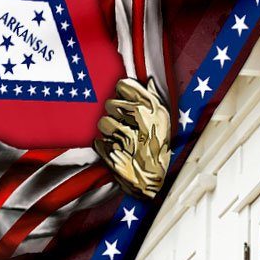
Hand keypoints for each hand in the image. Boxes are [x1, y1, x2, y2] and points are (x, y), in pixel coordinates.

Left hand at [94, 78, 170, 198]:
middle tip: (123, 125)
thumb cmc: (158, 147)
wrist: (152, 180)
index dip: (120, 94)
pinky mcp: (112, 152)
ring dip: (108, 131)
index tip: (124, 103)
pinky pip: (97, 142)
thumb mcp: (163, 120)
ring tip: (120, 139)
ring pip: (102, 122)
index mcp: (152, 107)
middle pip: (109, 103)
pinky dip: (103, 147)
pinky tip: (116, 151)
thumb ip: (152, 98)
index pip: (123, 85)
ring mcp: (127, 136)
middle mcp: (140, 118)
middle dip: (113, 114)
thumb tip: (149, 79)